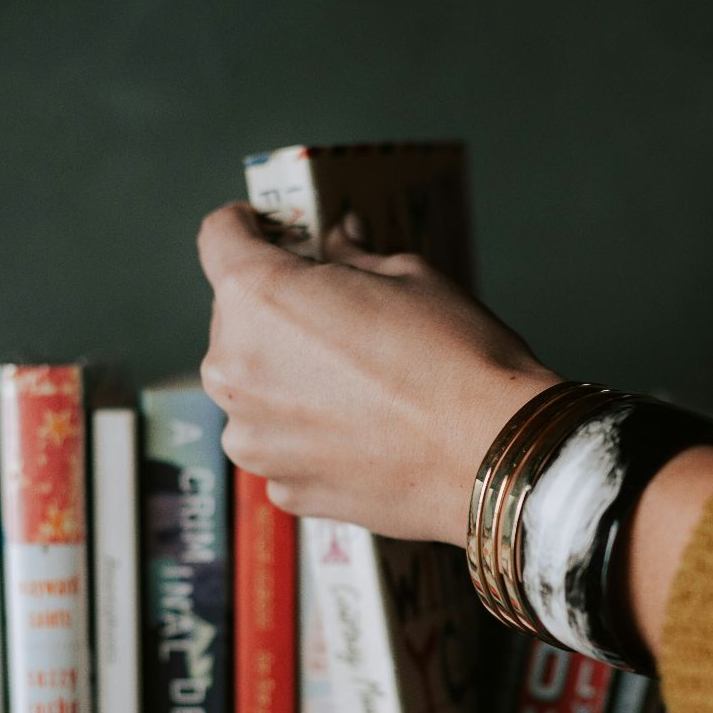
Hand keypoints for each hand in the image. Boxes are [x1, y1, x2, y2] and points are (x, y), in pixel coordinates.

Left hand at [196, 202, 559, 544]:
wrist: (493, 457)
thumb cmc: (456, 360)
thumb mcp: (409, 276)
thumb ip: (353, 258)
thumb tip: (339, 241)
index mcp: (259, 297)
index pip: (219, 237)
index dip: (244, 226)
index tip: (266, 230)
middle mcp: (235, 369)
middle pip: (235, 318)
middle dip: (277, 310)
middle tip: (338, 316)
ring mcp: (253, 437)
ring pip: (254, 387)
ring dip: (288, 376)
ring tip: (358, 384)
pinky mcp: (282, 486)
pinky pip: (281, 443)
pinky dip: (308, 432)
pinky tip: (364, 430)